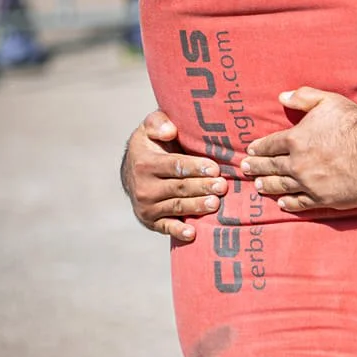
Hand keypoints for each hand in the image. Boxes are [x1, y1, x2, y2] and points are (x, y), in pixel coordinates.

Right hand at [121, 109, 225, 240]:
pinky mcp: (151, 221)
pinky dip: (178, 231)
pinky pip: (165, 227)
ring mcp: (147, 206)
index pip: (175, 166)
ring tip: (216, 203)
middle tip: (223, 186)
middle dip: (202, 187)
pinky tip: (192, 233)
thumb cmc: (152, 145)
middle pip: (179, 187)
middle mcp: (144, 187)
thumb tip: (170, 131)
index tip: (215, 168)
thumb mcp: (150, 127)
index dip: (196, 168)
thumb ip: (158, 122)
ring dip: (196, 206)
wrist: (133, 171)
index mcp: (145, 163)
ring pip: (176, 206)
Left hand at [240, 87, 356, 212]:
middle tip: (245, 170)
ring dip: (268, 185)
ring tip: (259, 186)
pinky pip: (300, 203)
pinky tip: (282, 202)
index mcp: (296, 139)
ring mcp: (309, 183)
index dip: (259, 148)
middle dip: (256, 168)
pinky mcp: (323, 198)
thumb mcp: (328, 101)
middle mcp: (297, 163)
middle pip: (271, 167)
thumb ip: (303, 97)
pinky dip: (289, 203)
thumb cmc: (355, 124)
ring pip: (281, 186)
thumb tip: (282, 97)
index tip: (251, 151)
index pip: (270, 145)